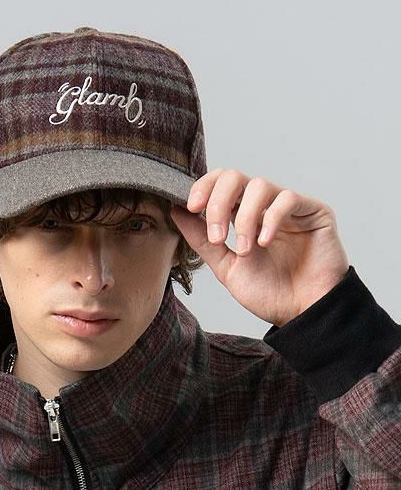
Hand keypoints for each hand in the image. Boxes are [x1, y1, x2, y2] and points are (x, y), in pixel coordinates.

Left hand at [169, 168, 349, 325]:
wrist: (301, 313)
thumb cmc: (269, 293)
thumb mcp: (226, 267)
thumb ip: (202, 240)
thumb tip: (176, 212)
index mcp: (242, 215)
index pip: (220, 184)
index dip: (203, 188)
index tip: (191, 208)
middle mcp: (265, 206)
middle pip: (235, 176)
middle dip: (218, 202)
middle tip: (217, 234)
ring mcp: (290, 207)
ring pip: (260, 185)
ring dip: (244, 218)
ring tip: (246, 250)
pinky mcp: (314, 211)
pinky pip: (288, 199)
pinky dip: (271, 218)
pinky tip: (264, 242)